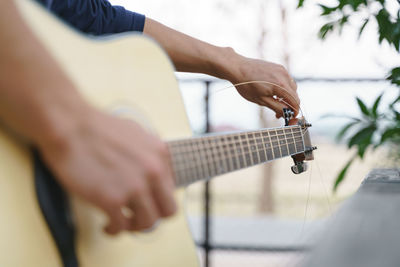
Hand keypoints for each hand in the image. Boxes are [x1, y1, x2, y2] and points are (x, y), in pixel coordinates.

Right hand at [38, 109, 175, 234]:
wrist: (70, 125)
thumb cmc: (96, 127)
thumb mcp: (136, 133)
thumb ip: (150, 153)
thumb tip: (153, 169)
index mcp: (160, 154)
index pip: (172, 188)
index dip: (158, 198)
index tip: (148, 201)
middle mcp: (153, 172)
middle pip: (168, 210)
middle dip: (154, 216)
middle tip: (139, 216)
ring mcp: (134, 187)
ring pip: (147, 223)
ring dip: (134, 226)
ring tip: (122, 221)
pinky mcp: (112, 200)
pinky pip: (120, 227)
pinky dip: (114, 230)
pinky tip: (106, 225)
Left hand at [229, 56, 299, 117]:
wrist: (237, 68)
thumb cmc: (247, 85)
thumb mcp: (261, 101)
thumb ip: (277, 107)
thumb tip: (288, 114)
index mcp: (281, 86)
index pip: (295, 102)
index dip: (294, 112)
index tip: (289, 118)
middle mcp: (284, 76)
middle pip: (295, 95)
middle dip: (289, 106)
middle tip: (278, 114)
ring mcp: (282, 70)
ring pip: (291, 87)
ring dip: (287, 97)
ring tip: (274, 102)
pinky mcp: (278, 67)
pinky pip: (286, 80)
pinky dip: (283, 88)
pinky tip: (273, 92)